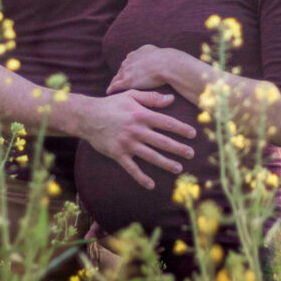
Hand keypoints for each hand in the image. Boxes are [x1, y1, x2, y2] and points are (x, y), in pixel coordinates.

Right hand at [78, 89, 195, 189]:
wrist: (87, 117)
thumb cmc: (111, 105)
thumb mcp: (130, 95)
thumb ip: (151, 98)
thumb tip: (171, 99)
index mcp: (141, 115)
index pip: (166, 123)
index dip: (181, 129)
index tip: (193, 134)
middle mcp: (136, 130)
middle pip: (162, 141)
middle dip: (178, 148)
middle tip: (191, 154)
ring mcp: (127, 144)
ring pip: (151, 156)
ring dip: (166, 163)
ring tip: (179, 168)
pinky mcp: (118, 154)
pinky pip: (131, 168)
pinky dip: (141, 177)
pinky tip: (151, 185)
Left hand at [106, 45, 179, 93]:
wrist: (167, 65)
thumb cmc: (167, 60)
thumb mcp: (157, 51)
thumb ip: (150, 52)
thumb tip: (149, 54)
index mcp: (136, 54)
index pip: (129, 62)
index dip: (129, 69)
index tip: (129, 73)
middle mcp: (129, 61)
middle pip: (121, 70)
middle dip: (121, 75)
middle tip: (119, 82)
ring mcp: (127, 71)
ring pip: (116, 78)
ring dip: (115, 82)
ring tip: (112, 88)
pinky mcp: (126, 81)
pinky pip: (115, 86)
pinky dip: (111, 89)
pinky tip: (109, 92)